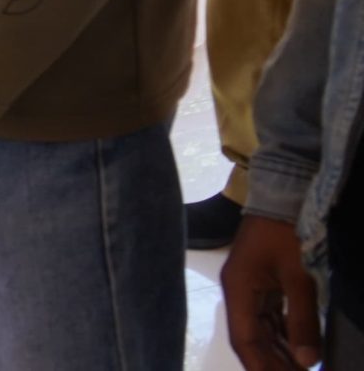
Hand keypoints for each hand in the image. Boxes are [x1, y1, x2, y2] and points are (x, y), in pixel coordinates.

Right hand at [224, 212, 323, 368]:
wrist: (284, 192)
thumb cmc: (287, 232)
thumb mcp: (298, 277)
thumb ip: (302, 320)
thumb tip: (307, 361)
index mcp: (239, 290)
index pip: (245, 340)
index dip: (260, 366)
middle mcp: (240, 291)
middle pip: (253, 337)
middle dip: (273, 363)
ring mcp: (251, 286)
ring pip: (263, 329)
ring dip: (280, 352)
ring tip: (301, 370)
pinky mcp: (264, 280)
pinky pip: (272, 316)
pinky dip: (285, 335)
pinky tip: (300, 349)